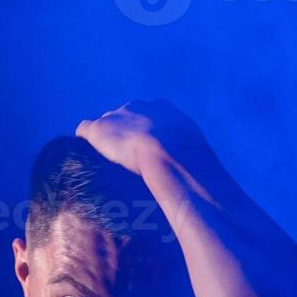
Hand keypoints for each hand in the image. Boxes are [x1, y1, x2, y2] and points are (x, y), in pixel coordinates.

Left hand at [75, 99, 202, 175]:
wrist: (170, 153)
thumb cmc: (191, 162)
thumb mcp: (200, 158)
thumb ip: (196, 163)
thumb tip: (212, 189)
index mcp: (164, 108)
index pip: (150, 117)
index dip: (147, 136)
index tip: (147, 154)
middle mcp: (138, 106)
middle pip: (124, 118)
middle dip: (124, 136)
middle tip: (126, 162)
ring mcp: (116, 116)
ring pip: (104, 126)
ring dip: (104, 143)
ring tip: (105, 166)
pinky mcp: (97, 129)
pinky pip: (84, 131)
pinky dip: (83, 144)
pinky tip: (85, 161)